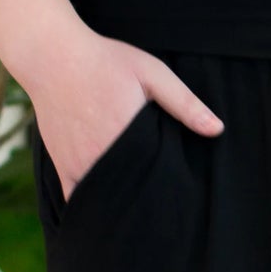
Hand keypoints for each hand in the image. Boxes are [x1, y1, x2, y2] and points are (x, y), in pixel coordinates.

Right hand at [29, 32, 223, 198]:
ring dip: (121, 206)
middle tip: (166, 213)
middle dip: (148, 203)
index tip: (183, 199)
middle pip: (132, 194)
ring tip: (140, 215)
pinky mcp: (63, 166)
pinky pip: (77, 199)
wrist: (53, 57)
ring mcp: (80, 165)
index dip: (171, 192)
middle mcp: (104, 157)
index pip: (158, 179)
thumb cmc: (106, 62)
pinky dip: (91, 206)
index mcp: (130, 137)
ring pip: (106, 200)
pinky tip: (106, 212)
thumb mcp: (152, 73)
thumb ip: (184, 103)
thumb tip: (217, 130)